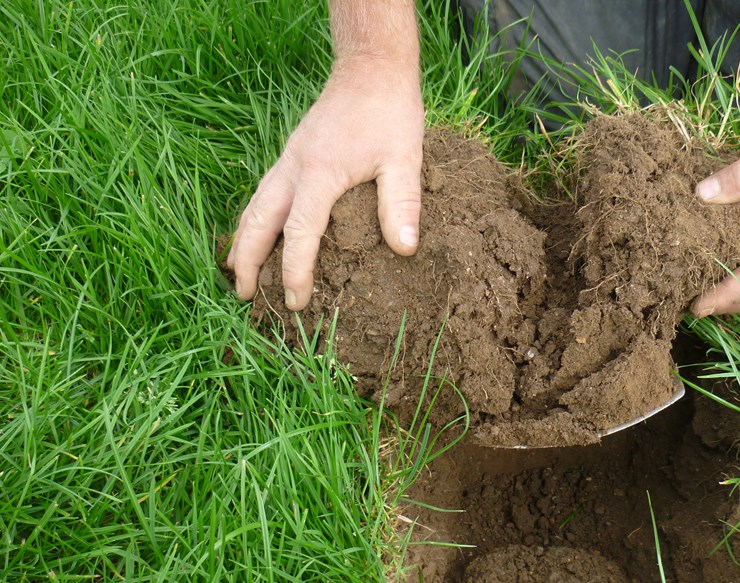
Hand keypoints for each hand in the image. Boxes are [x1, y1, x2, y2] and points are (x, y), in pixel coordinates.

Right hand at [227, 58, 423, 310]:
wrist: (371, 69)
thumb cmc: (390, 113)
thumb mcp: (405, 158)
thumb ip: (402, 203)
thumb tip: (405, 249)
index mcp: (320, 173)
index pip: (299, 233)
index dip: (295, 271)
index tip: (296, 302)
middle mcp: (294, 168)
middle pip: (258, 222)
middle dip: (248, 261)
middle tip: (246, 296)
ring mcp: (289, 160)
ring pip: (254, 206)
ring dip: (243, 241)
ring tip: (237, 273)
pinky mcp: (292, 154)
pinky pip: (263, 193)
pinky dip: (253, 219)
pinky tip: (254, 233)